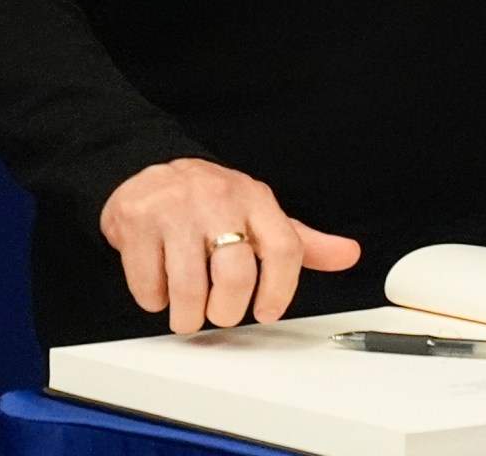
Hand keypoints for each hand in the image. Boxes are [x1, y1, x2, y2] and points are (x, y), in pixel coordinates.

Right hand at [99, 158, 361, 333]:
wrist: (148, 170)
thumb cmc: (210, 202)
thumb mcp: (258, 214)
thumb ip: (301, 241)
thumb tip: (347, 254)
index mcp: (255, 199)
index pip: (284, 249)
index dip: (280, 292)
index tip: (266, 312)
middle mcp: (218, 199)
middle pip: (235, 276)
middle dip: (227, 311)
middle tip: (220, 315)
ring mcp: (176, 208)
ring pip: (189, 288)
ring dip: (188, 315)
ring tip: (187, 312)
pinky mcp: (137, 220)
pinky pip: (149, 284)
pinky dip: (154, 299)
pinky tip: (160, 288)